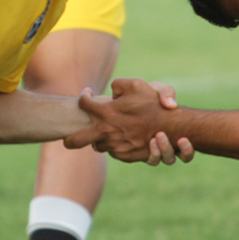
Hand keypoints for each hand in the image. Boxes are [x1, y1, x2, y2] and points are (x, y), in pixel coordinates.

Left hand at [64, 78, 179, 161]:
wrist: (170, 127)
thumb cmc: (153, 104)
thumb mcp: (137, 85)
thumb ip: (119, 84)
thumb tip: (111, 93)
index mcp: (105, 113)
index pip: (83, 104)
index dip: (83, 96)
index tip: (87, 94)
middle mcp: (105, 132)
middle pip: (75, 140)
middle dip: (68, 139)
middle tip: (68, 136)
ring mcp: (114, 146)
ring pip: (96, 146)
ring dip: (99, 138)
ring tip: (106, 131)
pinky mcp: (123, 155)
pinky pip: (113, 151)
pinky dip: (115, 144)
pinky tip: (123, 136)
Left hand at [145, 82, 194, 164]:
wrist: (128, 99)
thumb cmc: (149, 96)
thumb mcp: (158, 90)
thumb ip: (166, 93)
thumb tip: (171, 105)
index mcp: (175, 135)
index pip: (186, 151)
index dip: (186, 150)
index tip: (182, 139)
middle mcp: (165, 147)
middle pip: (170, 159)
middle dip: (167, 150)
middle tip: (160, 134)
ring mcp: (152, 150)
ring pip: (156, 160)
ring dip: (157, 152)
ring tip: (152, 138)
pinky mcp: (137, 151)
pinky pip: (144, 158)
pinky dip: (145, 152)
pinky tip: (140, 140)